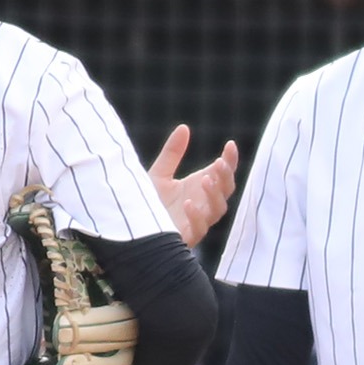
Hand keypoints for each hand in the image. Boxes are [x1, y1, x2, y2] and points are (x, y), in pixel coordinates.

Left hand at [148, 124, 240, 247]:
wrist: (132, 227)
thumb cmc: (148, 203)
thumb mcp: (160, 174)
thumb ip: (172, 153)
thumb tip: (184, 127)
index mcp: (200, 188)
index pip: (223, 174)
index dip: (230, 160)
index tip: (230, 145)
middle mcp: (203, 205)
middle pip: (226, 192)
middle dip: (225, 177)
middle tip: (218, 164)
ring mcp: (197, 222)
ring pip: (217, 210)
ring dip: (214, 194)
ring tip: (204, 179)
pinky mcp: (186, 237)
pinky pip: (198, 228)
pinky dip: (196, 215)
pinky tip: (188, 203)